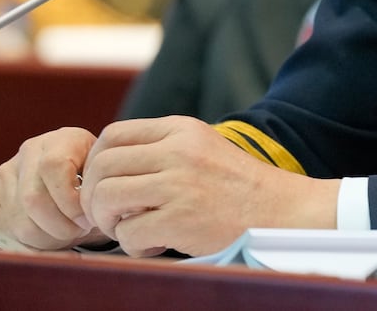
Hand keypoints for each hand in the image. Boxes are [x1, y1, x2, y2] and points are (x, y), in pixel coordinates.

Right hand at [0, 126, 104, 249]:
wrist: (74, 184)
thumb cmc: (92, 186)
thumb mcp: (102, 183)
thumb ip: (98, 195)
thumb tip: (90, 218)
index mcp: (63, 139)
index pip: (53, 167)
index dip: (70, 202)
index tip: (86, 220)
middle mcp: (31, 150)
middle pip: (33, 198)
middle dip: (60, 227)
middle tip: (77, 232)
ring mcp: (8, 170)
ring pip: (20, 221)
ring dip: (47, 238)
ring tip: (64, 234)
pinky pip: (7, 228)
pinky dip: (29, 241)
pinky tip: (46, 233)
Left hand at [80, 116, 339, 256]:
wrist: (283, 211)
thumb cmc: (239, 186)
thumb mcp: (202, 147)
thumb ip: (163, 148)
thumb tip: (110, 165)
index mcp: (180, 130)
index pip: (113, 134)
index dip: (95, 162)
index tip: (101, 184)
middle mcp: (176, 151)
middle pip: (102, 165)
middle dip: (93, 195)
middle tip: (106, 215)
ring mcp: (179, 184)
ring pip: (107, 197)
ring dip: (108, 221)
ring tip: (127, 230)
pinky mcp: (182, 219)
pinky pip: (130, 233)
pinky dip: (132, 246)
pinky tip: (153, 245)